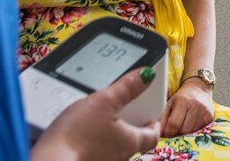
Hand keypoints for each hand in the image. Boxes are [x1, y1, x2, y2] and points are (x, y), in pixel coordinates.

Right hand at [32, 68, 159, 160]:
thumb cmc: (76, 136)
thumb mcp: (103, 102)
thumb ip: (126, 88)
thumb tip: (146, 75)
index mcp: (129, 141)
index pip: (151, 136)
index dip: (153, 124)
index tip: (151, 117)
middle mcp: (118, 156)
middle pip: (131, 141)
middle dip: (127, 126)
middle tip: (121, 111)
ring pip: (111, 147)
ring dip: (107, 134)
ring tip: (95, 118)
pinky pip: (92, 151)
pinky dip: (90, 141)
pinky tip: (78, 133)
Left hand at [160, 79, 214, 137]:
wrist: (199, 88)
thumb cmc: (181, 97)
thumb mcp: (170, 103)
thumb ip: (163, 117)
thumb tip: (159, 133)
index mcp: (182, 101)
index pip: (174, 124)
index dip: (168, 132)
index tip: (165, 133)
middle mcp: (195, 106)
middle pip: (184, 130)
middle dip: (176, 134)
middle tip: (173, 131)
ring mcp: (204, 111)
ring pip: (192, 132)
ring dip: (185, 134)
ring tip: (181, 127)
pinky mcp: (210, 117)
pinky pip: (200, 131)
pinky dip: (193, 131)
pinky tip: (190, 124)